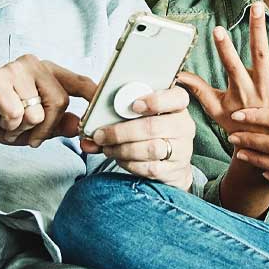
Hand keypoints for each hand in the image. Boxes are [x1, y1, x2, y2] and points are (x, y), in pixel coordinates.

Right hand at [0, 55, 96, 147]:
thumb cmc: (3, 119)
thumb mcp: (37, 126)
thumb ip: (59, 124)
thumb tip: (80, 124)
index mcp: (48, 72)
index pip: (79, 82)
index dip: (94, 96)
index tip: (104, 109)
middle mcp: (33, 64)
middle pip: (60, 102)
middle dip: (44, 128)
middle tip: (25, 131)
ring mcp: (14, 68)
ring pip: (37, 112)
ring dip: (22, 128)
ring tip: (9, 121)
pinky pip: (17, 113)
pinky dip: (8, 125)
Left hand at [80, 84, 196, 188]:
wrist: (172, 163)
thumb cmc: (152, 132)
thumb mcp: (142, 117)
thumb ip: (117, 116)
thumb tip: (85, 132)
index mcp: (178, 106)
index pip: (177, 97)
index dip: (156, 101)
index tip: (134, 105)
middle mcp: (183, 126)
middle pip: (154, 127)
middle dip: (122, 132)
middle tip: (101, 134)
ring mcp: (182, 150)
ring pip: (151, 148)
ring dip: (123, 149)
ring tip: (107, 148)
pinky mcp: (174, 170)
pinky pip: (149, 167)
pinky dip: (129, 163)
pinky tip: (119, 158)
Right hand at [179, 2, 268, 126]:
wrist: (268, 147)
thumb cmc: (239, 126)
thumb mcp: (216, 109)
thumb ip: (198, 90)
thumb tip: (178, 76)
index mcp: (242, 90)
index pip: (231, 65)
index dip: (223, 48)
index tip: (216, 30)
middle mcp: (263, 87)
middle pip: (260, 54)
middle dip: (257, 29)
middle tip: (255, 7)